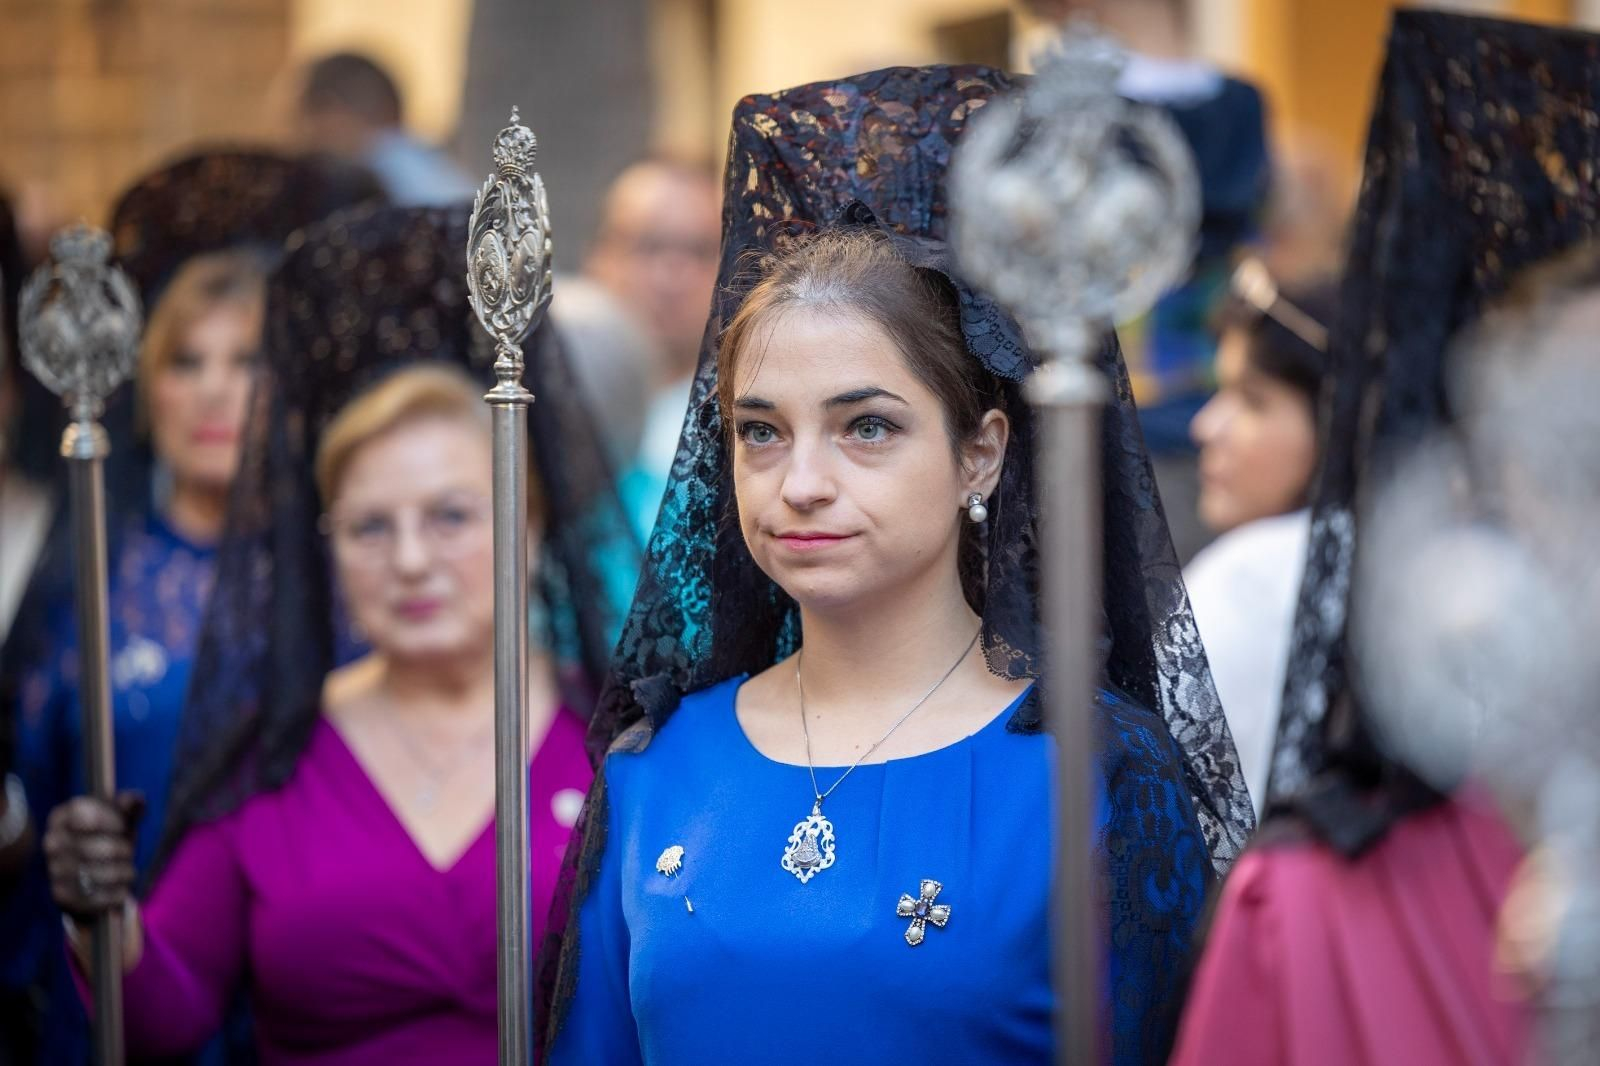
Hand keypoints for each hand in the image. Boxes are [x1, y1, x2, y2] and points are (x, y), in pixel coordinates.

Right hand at [43, 792, 144, 919]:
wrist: (93, 874)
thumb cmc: (110, 836)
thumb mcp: (120, 818)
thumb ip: (129, 805)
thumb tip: (136, 800)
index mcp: (63, 816)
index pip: (83, 812)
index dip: (109, 819)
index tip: (122, 825)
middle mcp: (52, 841)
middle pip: (96, 847)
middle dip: (122, 850)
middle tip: (128, 852)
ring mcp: (54, 869)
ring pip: (99, 874)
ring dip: (122, 873)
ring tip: (127, 871)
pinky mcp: (61, 895)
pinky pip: (96, 897)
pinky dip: (116, 893)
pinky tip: (121, 889)